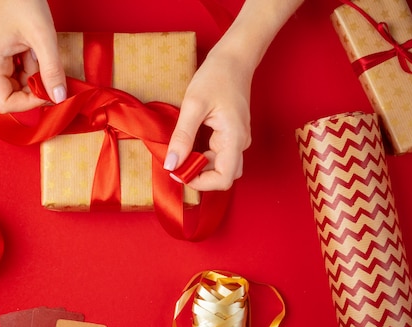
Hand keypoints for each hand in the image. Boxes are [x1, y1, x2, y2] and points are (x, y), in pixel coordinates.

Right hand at [0, 0, 66, 112]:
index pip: (4, 103)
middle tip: (54, 80)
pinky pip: (21, 73)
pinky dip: (35, 70)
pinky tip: (40, 53)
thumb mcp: (43, 37)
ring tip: (45, 57)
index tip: (48, 93)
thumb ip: (51, 70)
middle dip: (34, 92)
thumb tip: (59, 98)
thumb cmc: (23, 0)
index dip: (28, 104)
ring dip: (36, 79)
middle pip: (11, 96)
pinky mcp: (4, 55)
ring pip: (18, 85)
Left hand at [164, 45, 252, 190]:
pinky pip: (218, 155)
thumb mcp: (193, 105)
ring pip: (220, 166)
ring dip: (200, 166)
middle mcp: (239, 143)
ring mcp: (237, 140)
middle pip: (223, 176)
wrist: (234, 59)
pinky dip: (202, 156)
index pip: (224, 179)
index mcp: (234, 139)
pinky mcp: (231, 135)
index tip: (180, 172)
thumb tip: (172, 165)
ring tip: (180, 152)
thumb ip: (183, 137)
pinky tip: (188, 145)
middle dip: (199, 176)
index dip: (201, 182)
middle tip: (177, 164)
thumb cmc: (216, 76)